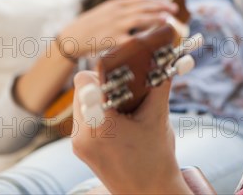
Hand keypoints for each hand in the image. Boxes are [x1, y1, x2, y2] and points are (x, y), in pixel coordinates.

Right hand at [57, 0, 177, 59]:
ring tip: (167, 19)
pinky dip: (143, 37)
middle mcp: (117, 12)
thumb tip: (143, 10)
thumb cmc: (90, 25)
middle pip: (144, 6)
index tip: (169, 4)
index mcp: (117, 4)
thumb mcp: (106, 11)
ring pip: (140, 18)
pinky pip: (131, 38)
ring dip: (156, 18)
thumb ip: (123, 10)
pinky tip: (152, 38)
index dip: (158, 1)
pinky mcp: (112, 39)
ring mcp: (115, 25)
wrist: (71, 37)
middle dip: (161, 7)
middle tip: (174, 10)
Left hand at [72, 71, 188, 193]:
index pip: (86, 82)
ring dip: (102, 97)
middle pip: (83, 90)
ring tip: (126, 103)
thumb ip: (159, 86)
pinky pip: (85, 119)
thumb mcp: (159, 118)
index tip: (122, 70)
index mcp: (100, 126)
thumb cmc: (156, 159)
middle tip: (128, 84)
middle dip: (106, 83)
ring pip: (82, 103)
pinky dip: (101, 112)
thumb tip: (164, 60)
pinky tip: (120, 117)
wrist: (149, 193)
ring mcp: (78, 144)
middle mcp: (81, 135)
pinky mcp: (81, 149)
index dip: (103, 71)